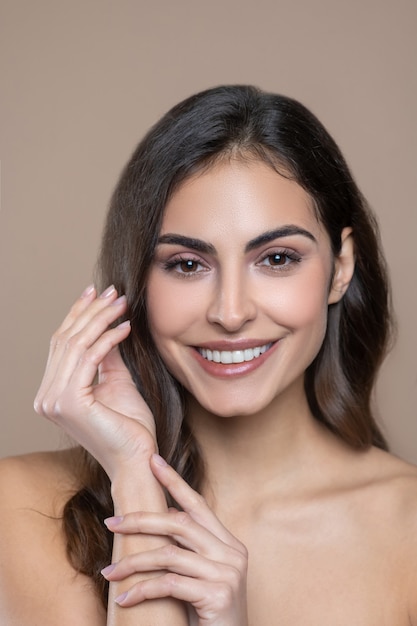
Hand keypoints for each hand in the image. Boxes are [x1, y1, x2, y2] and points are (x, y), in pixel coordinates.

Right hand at [34, 285, 157, 479]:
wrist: (136, 459)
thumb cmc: (130, 427)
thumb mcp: (116, 381)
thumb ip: (106, 355)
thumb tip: (107, 325)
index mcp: (53, 394)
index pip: (62, 344)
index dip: (78, 315)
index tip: (97, 292)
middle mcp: (46, 398)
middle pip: (66, 340)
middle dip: (91, 311)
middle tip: (114, 292)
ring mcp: (54, 401)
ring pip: (76, 344)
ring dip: (101, 319)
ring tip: (123, 305)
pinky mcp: (69, 403)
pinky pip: (89, 358)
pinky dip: (108, 338)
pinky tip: (126, 327)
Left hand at [103, 454, 248, 625]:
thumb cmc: (210, 613)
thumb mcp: (202, 576)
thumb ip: (189, 549)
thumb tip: (157, 519)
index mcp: (228, 543)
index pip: (197, 504)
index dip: (174, 481)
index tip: (153, 460)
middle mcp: (231, 552)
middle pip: (179, 523)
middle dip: (141, 520)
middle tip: (112, 522)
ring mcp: (227, 572)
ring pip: (169, 553)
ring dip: (133, 561)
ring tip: (109, 572)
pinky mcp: (218, 594)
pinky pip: (169, 584)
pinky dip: (142, 589)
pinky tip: (125, 598)